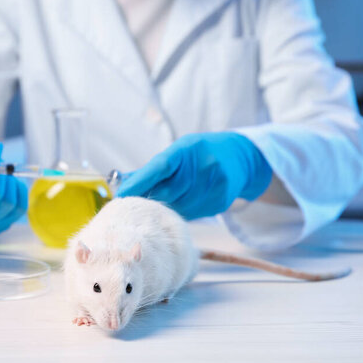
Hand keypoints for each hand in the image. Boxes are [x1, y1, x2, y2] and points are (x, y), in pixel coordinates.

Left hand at [116, 132, 271, 219]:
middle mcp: (203, 166)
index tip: (121, 195)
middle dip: (147, 200)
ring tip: (156, 205)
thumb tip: (123, 183)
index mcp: (188, 149)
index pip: (159, 168)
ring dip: (162, 208)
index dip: (138, 183)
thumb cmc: (201, 152)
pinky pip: (191, 214)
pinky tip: (180, 204)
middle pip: (166, 193)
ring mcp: (213, 186)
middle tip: (132, 205)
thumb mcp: (179, 150)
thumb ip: (154, 168)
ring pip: (177, 208)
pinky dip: (179, 211)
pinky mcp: (219, 202)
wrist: (240, 157)